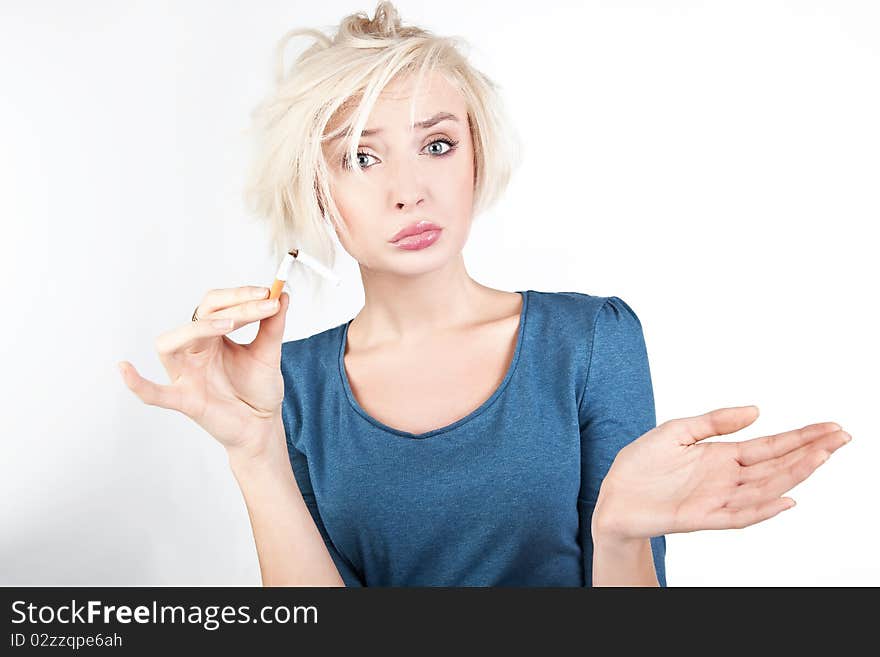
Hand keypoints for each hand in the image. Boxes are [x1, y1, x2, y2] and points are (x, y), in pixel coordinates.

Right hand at [117, 286, 290, 459]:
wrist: (262, 426)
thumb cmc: (258, 390)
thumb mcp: (269, 354)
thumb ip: (273, 326)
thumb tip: (282, 294)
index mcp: (212, 337)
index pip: (217, 305)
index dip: (241, 296)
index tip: (270, 293)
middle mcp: (194, 351)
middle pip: (199, 316)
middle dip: (232, 306)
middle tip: (263, 304)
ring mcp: (187, 375)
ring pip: (170, 345)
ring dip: (196, 329)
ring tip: (228, 324)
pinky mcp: (186, 400)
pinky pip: (155, 393)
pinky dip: (138, 383)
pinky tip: (124, 368)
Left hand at [591, 405, 851, 540]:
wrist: (614, 495)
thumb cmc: (642, 464)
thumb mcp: (677, 430)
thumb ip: (716, 421)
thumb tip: (757, 410)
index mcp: (723, 456)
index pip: (770, 446)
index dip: (800, 437)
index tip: (830, 427)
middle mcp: (727, 479)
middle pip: (777, 465)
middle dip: (810, 452)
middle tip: (841, 438)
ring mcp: (717, 499)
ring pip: (765, 488)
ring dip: (795, 474)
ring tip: (821, 456)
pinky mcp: (702, 516)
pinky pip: (739, 515)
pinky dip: (763, 509)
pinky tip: (785, 498)